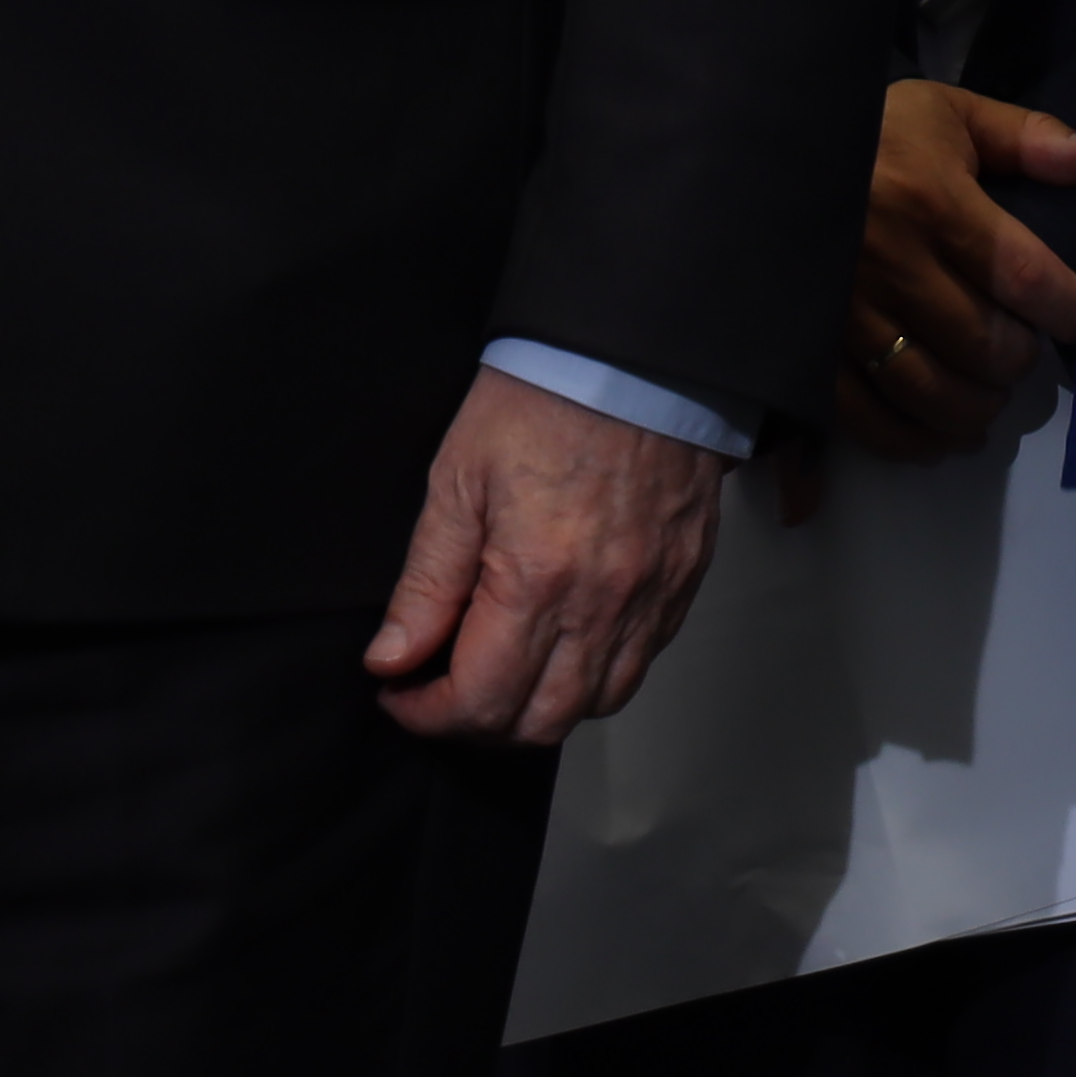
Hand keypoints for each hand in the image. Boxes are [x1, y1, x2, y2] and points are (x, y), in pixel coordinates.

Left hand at [363, 370, 724, 745]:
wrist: (634, 353)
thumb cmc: (542, 401)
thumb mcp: (457, 482)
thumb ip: (426, 583)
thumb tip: (392, 660)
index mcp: (537, 579)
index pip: (479, 700)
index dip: (426, 714)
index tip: (399, 693)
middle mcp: (602, 602)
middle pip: (539, 722)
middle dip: (478, 723)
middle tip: (442, 689)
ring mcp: (652, 595)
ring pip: (597, 703)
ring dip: (541, 708)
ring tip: (504, 671)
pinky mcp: (683, 579)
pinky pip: (642, 662)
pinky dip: (597, 675)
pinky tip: (564, 642)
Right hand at [836, 83, 1075, 460]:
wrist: (761, 157)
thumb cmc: (871, 134)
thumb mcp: (948, 114)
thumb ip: (1026, 138)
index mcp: (930, 199)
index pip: (1018, 272)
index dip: (1064, 307)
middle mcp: (888, 263)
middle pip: (978, 343)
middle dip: (1016, 360)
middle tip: (1019, 353)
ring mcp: (842, 313)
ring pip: (926, 390)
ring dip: (973, 409)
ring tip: (987, 399)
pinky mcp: (806, 350)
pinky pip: (862, 416)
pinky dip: (910, 440)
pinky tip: (938, 437)